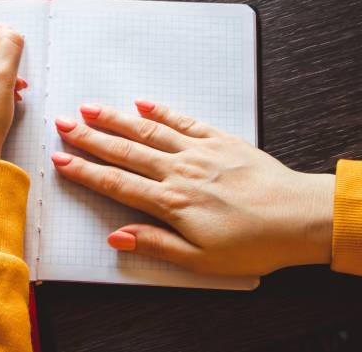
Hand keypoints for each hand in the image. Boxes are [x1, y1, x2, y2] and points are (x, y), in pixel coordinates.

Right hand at [51, 100, 334, 275]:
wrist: (300, 218)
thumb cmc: (254, 244)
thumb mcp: (201, 260)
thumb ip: (156, 244)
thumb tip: (117, 237)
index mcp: (172, 202)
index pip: (117, 183)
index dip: (85, 171)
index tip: (62, 159)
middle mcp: (179, 170)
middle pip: (125, 150)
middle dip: (90, 137)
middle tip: (64, 124)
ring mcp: (199, 151)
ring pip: (149, 130)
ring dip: (117, 118)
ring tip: (91, 108)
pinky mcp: (220, 140)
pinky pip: (184, 121)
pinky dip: (162, 109)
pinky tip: (143, 101)